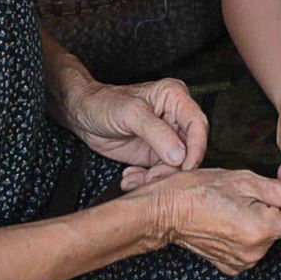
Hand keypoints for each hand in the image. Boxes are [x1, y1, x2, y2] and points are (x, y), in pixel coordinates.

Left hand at [63, 78, 208, 189]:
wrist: (82, 116)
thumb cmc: (104, 103)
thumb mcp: (131, 113)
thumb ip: (157, 133)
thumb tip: (180, 155)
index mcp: (175, 98)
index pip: (198, 124)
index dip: (196, 148)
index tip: (187, 167)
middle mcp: (175, 118)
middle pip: (189, 149)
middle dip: (173, 169)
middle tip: (154, 178)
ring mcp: (166, 139)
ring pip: (176, 166)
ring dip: (157, 178)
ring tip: (136, 179)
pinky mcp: (154, 155)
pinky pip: (160, 173)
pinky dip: (146, 181)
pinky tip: (131, 178)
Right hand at [135, 168, 280, 273]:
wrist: (164, 212)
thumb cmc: (196, 193)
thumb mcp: (245, 180)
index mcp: (261, 228)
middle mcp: (255, 251)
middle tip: (278, 179)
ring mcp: (244, 261)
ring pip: (272, 234)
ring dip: (270, 214)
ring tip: (250, 195)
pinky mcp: (234, 265)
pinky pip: (256, 245)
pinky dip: (255, 228)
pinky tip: (240, 212)